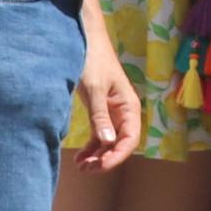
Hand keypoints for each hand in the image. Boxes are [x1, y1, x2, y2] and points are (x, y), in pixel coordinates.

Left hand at [72, 6, 143, 170]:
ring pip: (108, 141)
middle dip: (105, 158)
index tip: (101, 166)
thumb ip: (99, 116)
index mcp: (129, 106)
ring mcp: (111, 112)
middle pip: (119, 143)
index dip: (118, 156)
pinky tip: (80, 157)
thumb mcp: (94, 89)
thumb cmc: (91, 60)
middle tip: (86, 170)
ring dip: (97, 156)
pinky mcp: (100, 110)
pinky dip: (91, 146)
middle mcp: (123, 112)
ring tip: (81, 167)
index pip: (130, 139)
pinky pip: (99, 134)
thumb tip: (107, 142)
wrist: (84, 39)